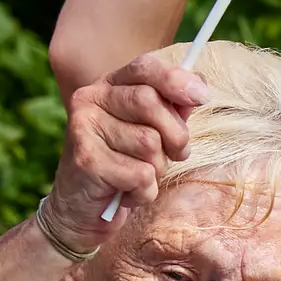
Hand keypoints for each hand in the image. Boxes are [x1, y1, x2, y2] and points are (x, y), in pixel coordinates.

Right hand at [44, 52, 203, 254]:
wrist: (78, 212)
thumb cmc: (120, 168)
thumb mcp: (148, 132)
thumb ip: (171, 109)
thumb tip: (198, 91)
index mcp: (107, 87)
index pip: (144, 68)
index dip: (176, 79)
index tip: (202, 96)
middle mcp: (89, 100)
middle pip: (149, 102)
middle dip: (175, 135)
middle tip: (176, 154)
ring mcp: (83, 128)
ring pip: (149, 142)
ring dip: (157, 169)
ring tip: (139, 177)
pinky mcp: (86, 160)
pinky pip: (141, 174)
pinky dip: (144, 192)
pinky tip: (126, 194)